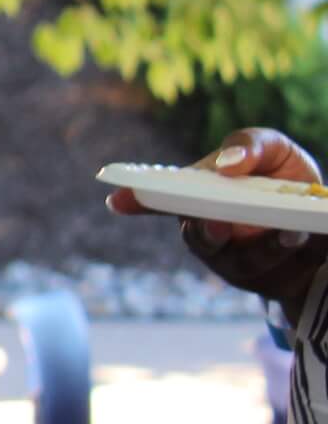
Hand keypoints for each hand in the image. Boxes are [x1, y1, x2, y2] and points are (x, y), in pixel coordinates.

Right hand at [108, 128, 327, 308]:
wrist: (323, 219)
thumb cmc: (286, 179)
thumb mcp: (274, 149)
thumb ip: (248, 144)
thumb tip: (226, 164)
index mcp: (199, 194)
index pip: (161, 198)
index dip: (137, 200)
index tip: (116, 200)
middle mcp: (209, 229)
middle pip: (197, 238)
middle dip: (206, 232)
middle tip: (217, 223)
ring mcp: (236, 259)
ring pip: (238, 259)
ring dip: (262, 246)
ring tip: (290, 230)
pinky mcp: (266, 278)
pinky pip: (271, 270)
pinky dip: (286, 252)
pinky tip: (300, 236)